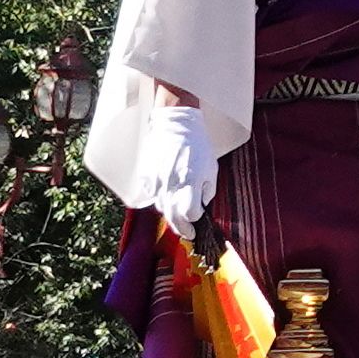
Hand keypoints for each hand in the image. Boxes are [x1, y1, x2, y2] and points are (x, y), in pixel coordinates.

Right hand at [140, 101, 216, 230]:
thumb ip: (208, 189)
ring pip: (161, 208)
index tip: (197, 224)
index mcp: (190, 182)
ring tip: (178, 217)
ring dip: (170, 215)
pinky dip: (159, 199)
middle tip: (187, 234)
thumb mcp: (212, 166)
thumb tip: (202, 205)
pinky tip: (166, 197)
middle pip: (173, 217)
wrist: (176, 124)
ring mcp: (157, 181)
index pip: (190, 214)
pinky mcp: (146, 176)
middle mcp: (171, 185)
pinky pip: (151, 195)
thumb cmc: (198, 144)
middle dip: (181, 229)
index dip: (195, 221)